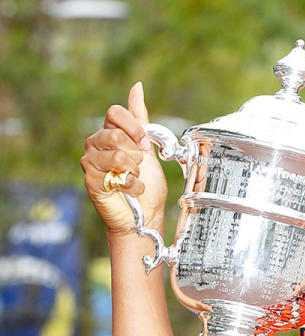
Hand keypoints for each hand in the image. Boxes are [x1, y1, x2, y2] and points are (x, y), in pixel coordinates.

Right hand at [81, 82, 167, 233]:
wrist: (145, 213)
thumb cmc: (147, 182)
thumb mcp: (147, 147)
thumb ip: (140, 118)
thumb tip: (136, 87)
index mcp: (109, 132)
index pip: (115, 112)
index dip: (133, 126)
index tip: (144, 142)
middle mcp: (95, 144)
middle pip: (115, 134)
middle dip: (136, 153)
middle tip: (139, 165)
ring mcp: (90, 162)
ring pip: (117, 155)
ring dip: (135, 170)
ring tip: (134, 177)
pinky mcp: (91, 181)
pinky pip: (116, 175)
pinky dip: (132, 185)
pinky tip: (131, 190)